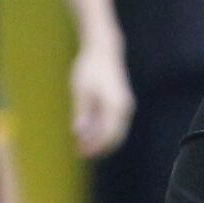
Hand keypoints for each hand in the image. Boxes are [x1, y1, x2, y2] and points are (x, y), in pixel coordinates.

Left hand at [67, 37, 134, 159]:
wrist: (103, 50)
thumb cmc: (89, 68)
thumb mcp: (81, 90)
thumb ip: (81, 112)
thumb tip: (79, 132)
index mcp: (115, 106)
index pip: (107, 135)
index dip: (94, 147)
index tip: (79, 152)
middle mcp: (124, 108)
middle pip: (114, 137)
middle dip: (98, 148)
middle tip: (79, 153)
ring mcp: (125, 106)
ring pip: (116, 132)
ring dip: (101, 141)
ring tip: (81, 145)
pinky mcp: (121, 104)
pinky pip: (115, 124)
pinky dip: (103, 132)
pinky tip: (89, 133)